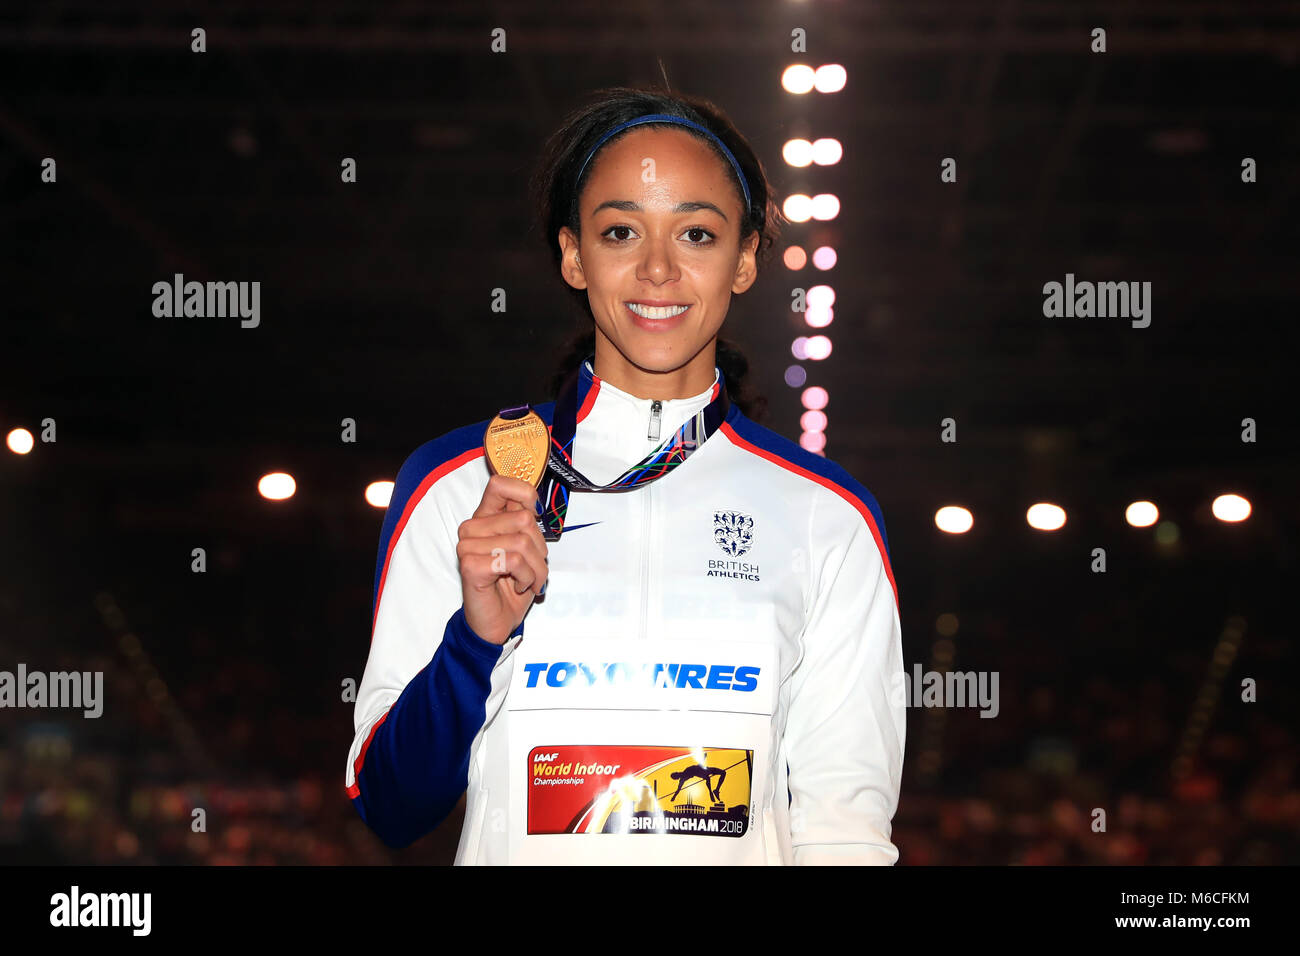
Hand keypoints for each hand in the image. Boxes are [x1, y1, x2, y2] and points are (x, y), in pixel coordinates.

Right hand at [456, 474, 548, 644]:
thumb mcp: (526, 549)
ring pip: (523, 541)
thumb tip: (536, 504)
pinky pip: (514, 561)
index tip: (535, 515)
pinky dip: (526, 577)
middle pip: (524, 519)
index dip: (524, 494)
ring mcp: (467, 546)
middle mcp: (472, 528)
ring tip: (528, 580)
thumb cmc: (512, 585)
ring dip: (537, 567)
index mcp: (485, 517)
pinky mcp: (470, 565)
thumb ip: (526, 523)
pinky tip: (517, 585)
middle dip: (540, 549)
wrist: (496, 622)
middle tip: (533, 568)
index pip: (500, 484)